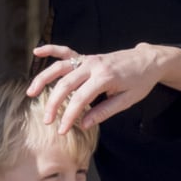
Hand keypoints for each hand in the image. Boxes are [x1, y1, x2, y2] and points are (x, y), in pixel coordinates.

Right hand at [27, 43, 170, 132]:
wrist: (150, 60)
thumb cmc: (141, 81)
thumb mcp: (128, 100)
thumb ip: (105, 111)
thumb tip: (83, 124)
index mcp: (105, 77)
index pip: (80, 99)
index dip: (69, 116)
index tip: (61, 130)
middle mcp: (94, 65)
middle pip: (66, 84)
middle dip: (53, 104)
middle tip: (47, 122)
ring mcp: (89, 59)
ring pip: (60, 68)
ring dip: (43, 79)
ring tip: (30, 93)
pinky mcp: (88, 57)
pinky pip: (66, 52)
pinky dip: (51, 50)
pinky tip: (37, 52)